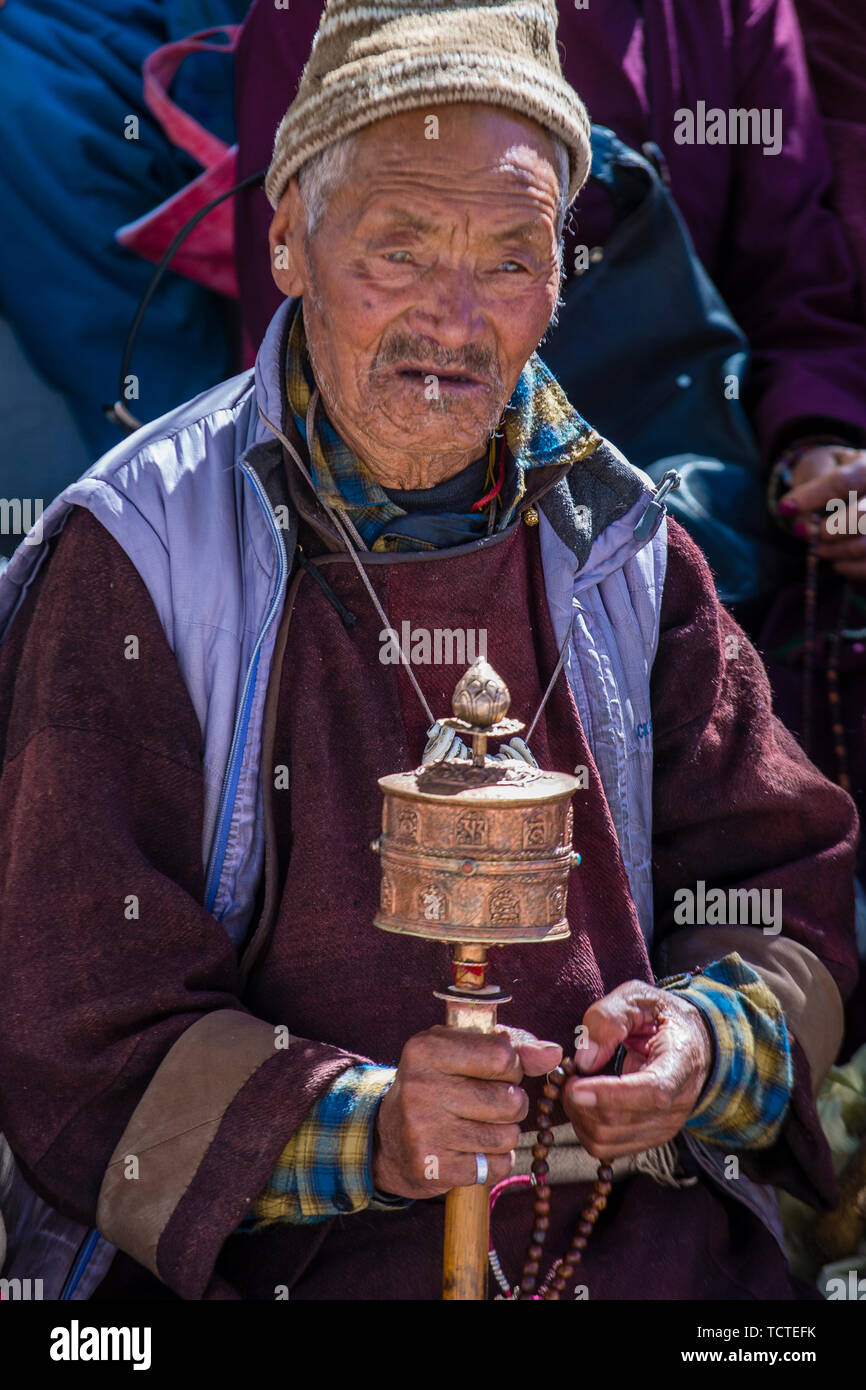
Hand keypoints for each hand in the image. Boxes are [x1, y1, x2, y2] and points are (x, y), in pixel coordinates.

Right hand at [372, 1025, 561, 1198]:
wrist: (388, 1139)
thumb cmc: (438, 1084)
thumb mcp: (463, 1052)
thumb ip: (513, 1048)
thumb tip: (554, 1053)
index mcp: (427, 1049)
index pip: (502, 1056)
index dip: (512, 1066)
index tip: (498, 1071)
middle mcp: (421, 1087)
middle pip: (510, 1100)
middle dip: (512, 1103)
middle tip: (491, 1103)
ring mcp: (424, 1130)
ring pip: (507, 1136)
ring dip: (504, 1134)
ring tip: (480, 1126)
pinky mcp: (432, 1168)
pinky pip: (495, 1166)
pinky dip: (495, 1161)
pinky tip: (473, 1150)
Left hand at [562, 981, 712, 1158]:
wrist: (689, 1041)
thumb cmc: (659, 1017)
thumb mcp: (636, 998)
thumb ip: (608, 1019)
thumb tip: (585, 1060)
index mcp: (681, 1063)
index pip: (651, 1091)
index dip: (610, 1094)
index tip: (575, 1087)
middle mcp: (677, 1103)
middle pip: (617, 1120)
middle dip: (578, 1099)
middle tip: (567, 1073)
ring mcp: (664, 1126)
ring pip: (605, 1139)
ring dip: (577, 1115)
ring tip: (575, 1085)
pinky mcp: (648, 1138)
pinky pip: (605, 1147)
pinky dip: (583, 1127)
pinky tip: (584, 1102)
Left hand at [779, 446, 865, 579]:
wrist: (853, 490)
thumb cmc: (832, 474)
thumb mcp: (818, 468)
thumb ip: (807, 486)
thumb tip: (790, 510)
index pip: (844, 482)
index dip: (813, 497)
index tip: (787, 509)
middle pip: (860, 516)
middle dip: (828, 530)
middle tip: (809, 534)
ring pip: (864, 545)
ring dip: (834, 551)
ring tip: (818, 549)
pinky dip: (849, 568)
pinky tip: (838, 561)